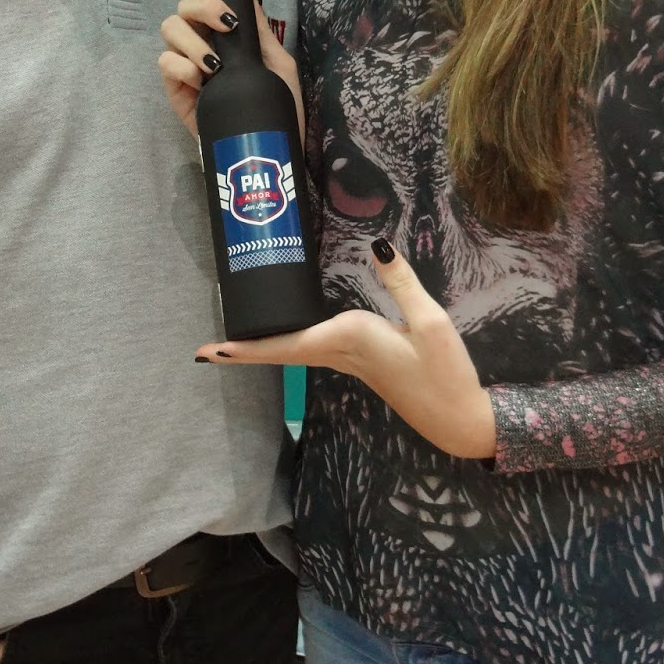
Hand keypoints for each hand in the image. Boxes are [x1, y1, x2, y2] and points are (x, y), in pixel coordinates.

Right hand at [159, 0, 303, 140]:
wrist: (269, 153)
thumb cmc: (278, 108)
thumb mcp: (278, 66)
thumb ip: (260, 32)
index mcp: (226, 37)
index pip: (208, 4)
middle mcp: (202, 46)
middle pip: (183, 10)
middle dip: (202, 8)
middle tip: (226, 25)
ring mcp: (186, 67)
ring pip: (170, 30)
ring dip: (192, 42)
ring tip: (214, 66)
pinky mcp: (176, 91)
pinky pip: (165, 63)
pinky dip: (180, 65)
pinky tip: (200, 79)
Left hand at [196, 239, 496, 459]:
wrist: (459, 419)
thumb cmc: (446, 373)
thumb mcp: (431, 322)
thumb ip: (402, 283)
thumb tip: (377, 245)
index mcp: (349, 339)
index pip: (285, 343)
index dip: (245, 348)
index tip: (208, 352)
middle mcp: (340, 352)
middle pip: (281, 350)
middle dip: (243, 350)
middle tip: (204, 350)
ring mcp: (348, 362)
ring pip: (294, 351)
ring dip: (262, 347)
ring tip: (232, 338)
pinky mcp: (360, 364)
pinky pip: (312, 350)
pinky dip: (289, 343)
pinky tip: (286, 332)